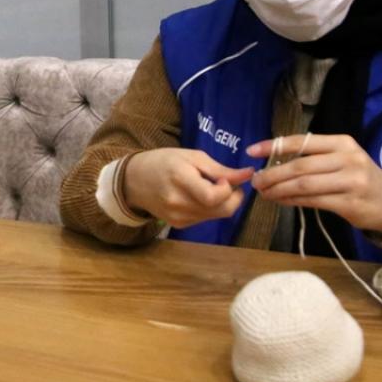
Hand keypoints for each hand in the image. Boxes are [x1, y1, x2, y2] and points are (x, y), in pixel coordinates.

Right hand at [123, 148, 253, 227]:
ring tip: (212, 188)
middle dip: (234, 198)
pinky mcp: (178, 225)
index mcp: (180, 179)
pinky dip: (210, 209)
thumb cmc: (163, 161)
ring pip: (216, 216)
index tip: (226, 178)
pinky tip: (199, 197)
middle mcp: (179, 203)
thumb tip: (249, 174)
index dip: (228, 189)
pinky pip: (205, 219)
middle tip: (229, 184)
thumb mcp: (191, 156)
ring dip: (222, 203)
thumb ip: (220, 169)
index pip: (214, 196)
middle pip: (222, 210)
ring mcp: (178, 217)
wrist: (133, 181)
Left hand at [248, 134, 381, 236]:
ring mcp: (351, 182)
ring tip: (264, 193)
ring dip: (279, 190)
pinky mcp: (350, 204)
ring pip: (304, 185)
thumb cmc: (359, 177)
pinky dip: (292, 201)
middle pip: (300, 166)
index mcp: (342, 143)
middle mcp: (348, 159)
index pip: (302, 141)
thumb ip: (314, 157)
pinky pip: (313, 201)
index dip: (274, 146)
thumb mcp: (342, 158)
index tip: (251, 151)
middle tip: (256, 181)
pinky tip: (280, 201)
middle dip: (273, 174)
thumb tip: (274, 160)